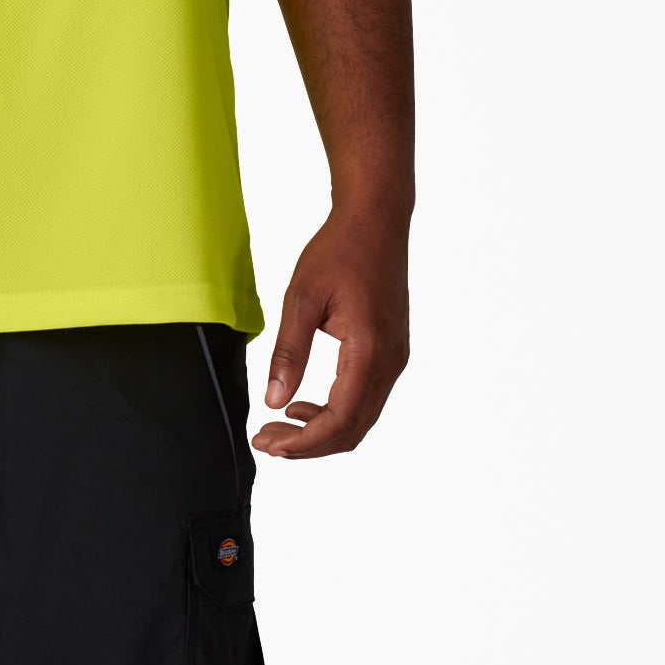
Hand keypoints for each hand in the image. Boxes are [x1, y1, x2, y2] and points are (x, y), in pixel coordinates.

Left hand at [252, 207, 409, 458]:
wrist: (376, 220)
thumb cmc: (339, 250)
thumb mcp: (302, 297)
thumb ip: (289, 352)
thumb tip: (273, 400)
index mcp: (369, 350)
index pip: (339, 419)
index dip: (303, 441)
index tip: (269, 442)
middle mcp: (390, 361)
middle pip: (353, 429)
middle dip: (310, 444)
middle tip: (268, 441)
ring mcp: (396, 357)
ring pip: (362, 417)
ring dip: (322, 429)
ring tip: (280, 424)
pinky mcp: (392, 350)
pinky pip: (366, 396)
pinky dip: (337, 410)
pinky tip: (304, 401)